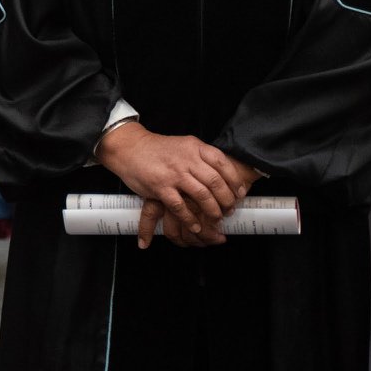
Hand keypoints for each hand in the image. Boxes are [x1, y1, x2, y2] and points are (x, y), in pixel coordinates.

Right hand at [97, 122, 242, 249]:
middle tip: (229, 209)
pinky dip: (190, 219)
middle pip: (215, 182)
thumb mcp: (183, 145)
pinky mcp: (160, 187)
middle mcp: (186, 159)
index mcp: (194, 147)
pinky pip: (180, 207)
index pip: (222, 163)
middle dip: (226, 199)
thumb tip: (223, 173)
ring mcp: (173, 173)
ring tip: (216, 218)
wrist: (130, 148)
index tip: (240, 193)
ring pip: (202, 195)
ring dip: (212, 210)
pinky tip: (196, 225)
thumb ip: (201, 156)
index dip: (234, 180)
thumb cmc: (158, 149)